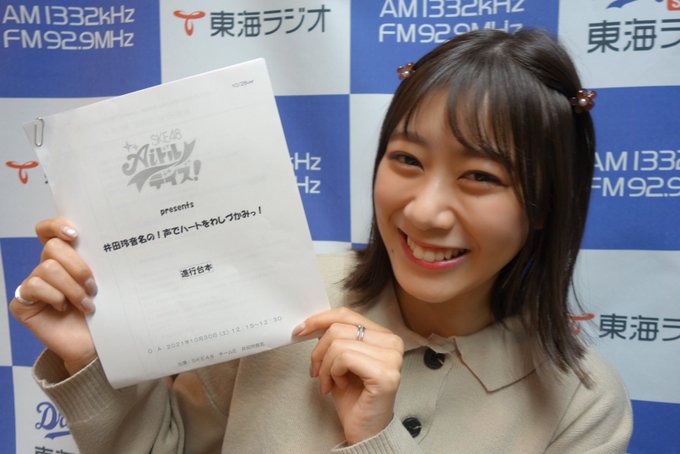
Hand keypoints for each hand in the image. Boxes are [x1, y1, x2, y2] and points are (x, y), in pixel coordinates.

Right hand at [9, 218, 97, 374]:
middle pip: (53, 248)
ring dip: (72, 287)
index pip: (49, 230)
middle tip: (93, 286)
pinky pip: (34, 287)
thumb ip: (98, 262)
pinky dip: (55, 297)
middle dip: (78, 267)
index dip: (57, 226)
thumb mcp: (105, 282)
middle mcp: (46, 267)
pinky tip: (64, 309)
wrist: (94, 344)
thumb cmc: (101, 311)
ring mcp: (32, 284)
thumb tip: (107, 241)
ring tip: (86, 304)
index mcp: (65, 257)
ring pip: (48, 268)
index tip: (76, 235)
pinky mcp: (22, 302)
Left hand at [295, 307, 404, 444]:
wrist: (364, 429)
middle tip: (317, 372)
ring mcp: (391, 358)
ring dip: (325, 367)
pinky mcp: (385, 374)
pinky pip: (344, 359)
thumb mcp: (341, 360)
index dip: (320, 320)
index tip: (301, 330)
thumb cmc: (353, 397)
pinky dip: (333, 373)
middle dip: (319, 352)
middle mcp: (393, 343)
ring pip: (339, 344)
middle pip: (339, 328)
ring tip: (330, 382)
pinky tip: (339, 386)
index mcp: (383, 335)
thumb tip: (312, 323)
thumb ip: (336, 338)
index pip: (347, 314)